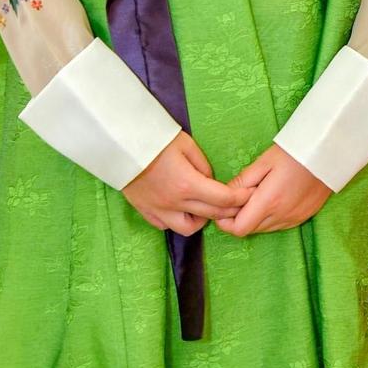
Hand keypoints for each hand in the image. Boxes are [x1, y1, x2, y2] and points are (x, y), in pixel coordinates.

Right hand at [122, 131, 251, 235]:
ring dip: (201, 220)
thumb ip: (204, 166)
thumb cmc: (154, 139)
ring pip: (188, 228)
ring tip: (204, 207)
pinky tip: (181, 208)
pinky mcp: (145, 210)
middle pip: (211, 215)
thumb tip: (211, 180)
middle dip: (229, 210)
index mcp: (188, 184)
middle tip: (236, 203)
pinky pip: (166, 225)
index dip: (240, 198)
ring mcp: (158, 209)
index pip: (223, 199)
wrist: (119, 143)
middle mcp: (175, 202)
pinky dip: (177, 220)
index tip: (249, 194)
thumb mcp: (186, 145)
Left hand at [215, 144, 330, 235]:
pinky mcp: (304, 217)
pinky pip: (279, 225)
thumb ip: (242, 182)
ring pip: (264, 228)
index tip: (224, 206)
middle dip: (240, 216)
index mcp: (269, 202)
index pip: (239, 229)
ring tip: (259, 194)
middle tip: (241, 196)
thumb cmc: (294, 153)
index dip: (226, 221)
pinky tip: (274, 198)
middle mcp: (282, 215)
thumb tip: (225, 195)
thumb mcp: (263, 162)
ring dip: (256, 217)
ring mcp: (294, 218)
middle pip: (250, 229)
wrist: (327, 153)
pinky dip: (271, 216)